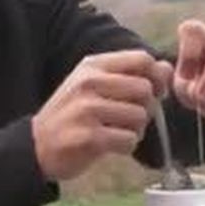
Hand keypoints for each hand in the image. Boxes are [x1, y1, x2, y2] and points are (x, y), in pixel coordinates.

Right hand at [32, 51, 166, 180]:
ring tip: (117, 132)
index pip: (143, 59)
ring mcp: (87, 109)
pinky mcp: (89, 137)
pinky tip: (110, 145)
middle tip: (129, 119)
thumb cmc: (73, 114)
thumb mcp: (96, 85)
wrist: (37, 145)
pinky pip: (129, 139)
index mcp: (94, 65)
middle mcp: (89, 82)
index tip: (149, 94)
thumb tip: (167, 68)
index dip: (155, 78)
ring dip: (136, 130)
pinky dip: (126, 146)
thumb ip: (131, 75)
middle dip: (146, 108)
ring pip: (140, 116)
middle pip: (145, 89)